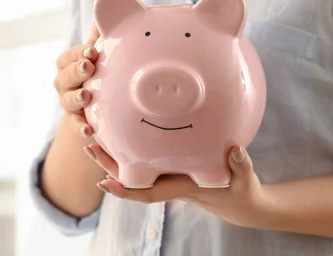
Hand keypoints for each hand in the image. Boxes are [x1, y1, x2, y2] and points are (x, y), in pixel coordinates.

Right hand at [53, 24, 99, 136]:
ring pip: (67, 100)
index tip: (92, 51)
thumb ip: (98, 37)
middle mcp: (64, 83)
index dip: (79, 53)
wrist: (93, 104)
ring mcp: (68, 102)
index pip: (69, 56)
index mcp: (68, 64)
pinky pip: (76, 125)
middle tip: (88, 67)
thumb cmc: (95, 72)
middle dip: (76, 71)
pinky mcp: (76, 121)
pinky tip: (89, 131)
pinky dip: (81, 127)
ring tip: (86, 97)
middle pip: (65, 76)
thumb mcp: (96, 55)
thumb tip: (103, 11)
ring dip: (76, 98)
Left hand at [83, 143, 270, 227]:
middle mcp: (170, 181)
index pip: (148, 193)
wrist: (242, 202)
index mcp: (182, 188)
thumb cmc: (242, 191)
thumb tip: (235, 150)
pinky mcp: (174, 165)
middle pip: (132, 177)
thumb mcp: (244, 179)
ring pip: (136, 166)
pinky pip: (148, 157)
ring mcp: (170, 173)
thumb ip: (241, 165)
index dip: (125, 190)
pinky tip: (124, 130)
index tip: (103, 183)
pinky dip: (132, 147)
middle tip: (87, 144)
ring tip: (95, 133)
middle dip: (109, 164)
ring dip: (115, 153)